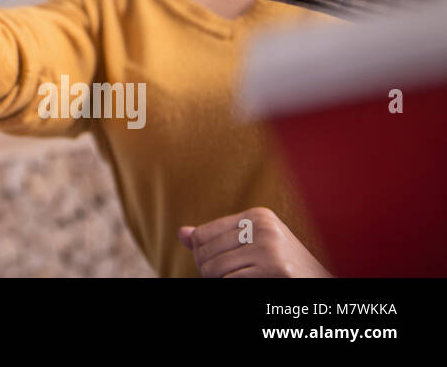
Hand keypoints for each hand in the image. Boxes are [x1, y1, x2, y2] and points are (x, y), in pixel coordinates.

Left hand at [178, 207, 330, 276]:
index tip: (221, 265)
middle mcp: (262, 226)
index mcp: (257, 216)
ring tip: (240, 281)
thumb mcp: (253, 245)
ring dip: (220, 282)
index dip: (203, 255)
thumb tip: (182, 234)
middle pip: (205, 253)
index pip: (203, 235)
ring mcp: (270, 247)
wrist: (322, 284)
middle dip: (209, 272)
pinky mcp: (276, 269)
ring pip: (214, 270)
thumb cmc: (285, 268)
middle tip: (229, 278)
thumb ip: (217, 239)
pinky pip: (230, 281)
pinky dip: (232, 287)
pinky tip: (252, 285)